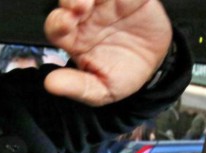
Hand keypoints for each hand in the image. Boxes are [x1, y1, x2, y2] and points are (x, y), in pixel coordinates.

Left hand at [44, 0, 172, 105]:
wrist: (156, 66)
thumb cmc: (122, 74)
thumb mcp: (101, 90)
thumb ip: (78, 87)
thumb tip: (50, 84)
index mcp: (73, 39)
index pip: (55, 27)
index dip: (57, 23)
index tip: (65, 24)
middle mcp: (85, 18)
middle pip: (69, 0)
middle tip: (81, 6)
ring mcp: (106, 3)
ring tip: (92, 2)